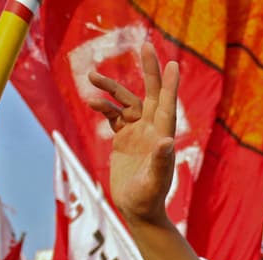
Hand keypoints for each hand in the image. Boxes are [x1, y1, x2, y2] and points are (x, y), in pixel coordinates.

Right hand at [88, 42, 179, 224]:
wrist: (137, 210)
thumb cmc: (148, 199)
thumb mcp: (154, 182)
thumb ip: (161, 162)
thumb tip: (168, 141)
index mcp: (162, 137)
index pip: (167, 105)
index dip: (169, 84)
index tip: (172, 63)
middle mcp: (152, 131)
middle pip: (151, 94)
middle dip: (148, 71)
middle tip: (145, 45)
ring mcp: (137, 133)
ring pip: (126, 102)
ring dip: (111, 89)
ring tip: (91, 77)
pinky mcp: (124, 139)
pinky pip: (114, 115)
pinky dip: (103, 107)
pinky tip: (91, 102)